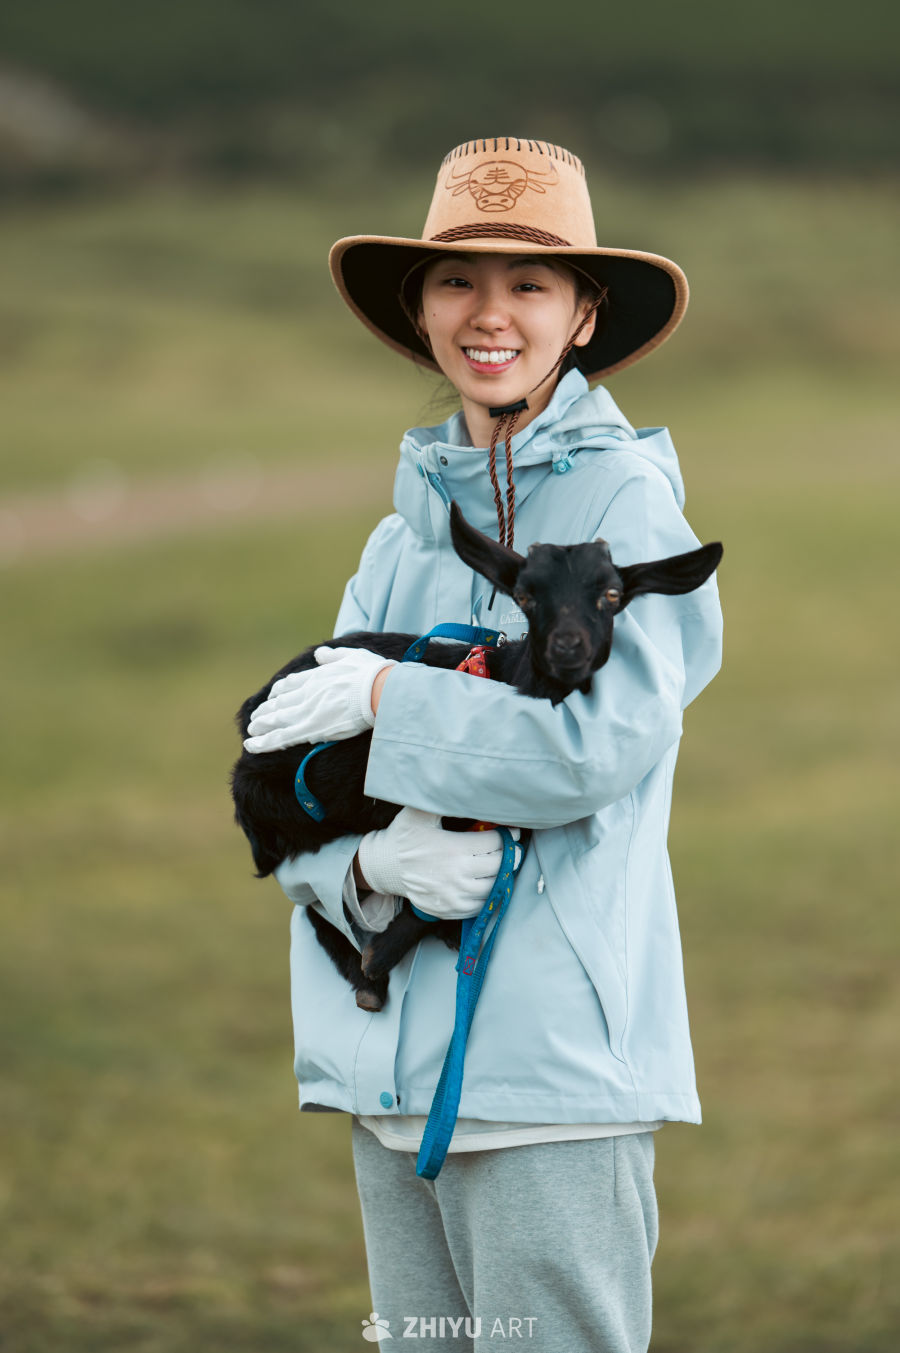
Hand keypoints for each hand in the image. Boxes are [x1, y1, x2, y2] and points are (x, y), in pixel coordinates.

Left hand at [243, 647, 394, 751]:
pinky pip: (281, 738)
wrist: (379, 691)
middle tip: (255, 718)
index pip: (291, 684)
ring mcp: (307, 712)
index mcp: (317, 677)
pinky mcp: (311, 729)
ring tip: (250, 732)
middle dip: (266, 711)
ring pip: (276, 720)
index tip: (272, 696)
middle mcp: (307, 693)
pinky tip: (251, 746)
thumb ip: (333, 656)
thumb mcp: (351, 656)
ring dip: (261, 726)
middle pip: (280, 703)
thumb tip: (320, 653)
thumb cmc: (372, 674)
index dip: (279, 691)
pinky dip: (264, 743)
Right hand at [357, 807, 519, 920]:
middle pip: (499, 866)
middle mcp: (457, 875)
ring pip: (493, 888)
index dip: (507, 836)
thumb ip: (441, 799)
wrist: (385, 867)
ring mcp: (454, 896)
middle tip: (512, 848)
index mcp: (454, 849)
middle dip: (510, 855)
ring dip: (501, 876)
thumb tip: (463, 785)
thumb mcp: (418, 812)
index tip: (511, 832)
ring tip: (503, 865)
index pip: (494, 843)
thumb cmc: (405, 836)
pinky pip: (480, 906)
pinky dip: (488, 895)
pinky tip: (488, 883)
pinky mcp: (450, 910)